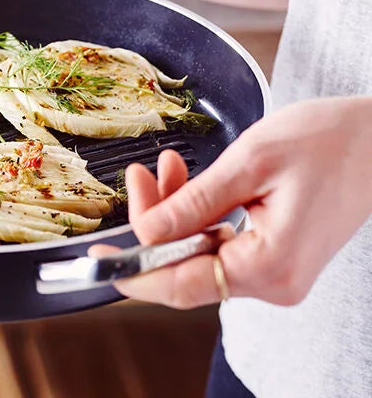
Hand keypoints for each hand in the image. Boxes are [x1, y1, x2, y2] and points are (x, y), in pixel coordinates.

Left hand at [90, 96, 371, 308]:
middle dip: (154, 223)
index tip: (98, 254)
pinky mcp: (275, 254)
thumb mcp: (249, 163)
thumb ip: (193, 203)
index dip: (133, 273)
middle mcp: (274, 281)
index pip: (181, 285)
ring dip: (175, 211)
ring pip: (199, 251)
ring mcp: (276, 270)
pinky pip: (220, 241)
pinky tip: (188, 179)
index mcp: (270, 266)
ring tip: (165, 166)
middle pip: (185, 266)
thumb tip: (144, 233)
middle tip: (139, 176)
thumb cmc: (329, 140)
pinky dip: (198, 212)